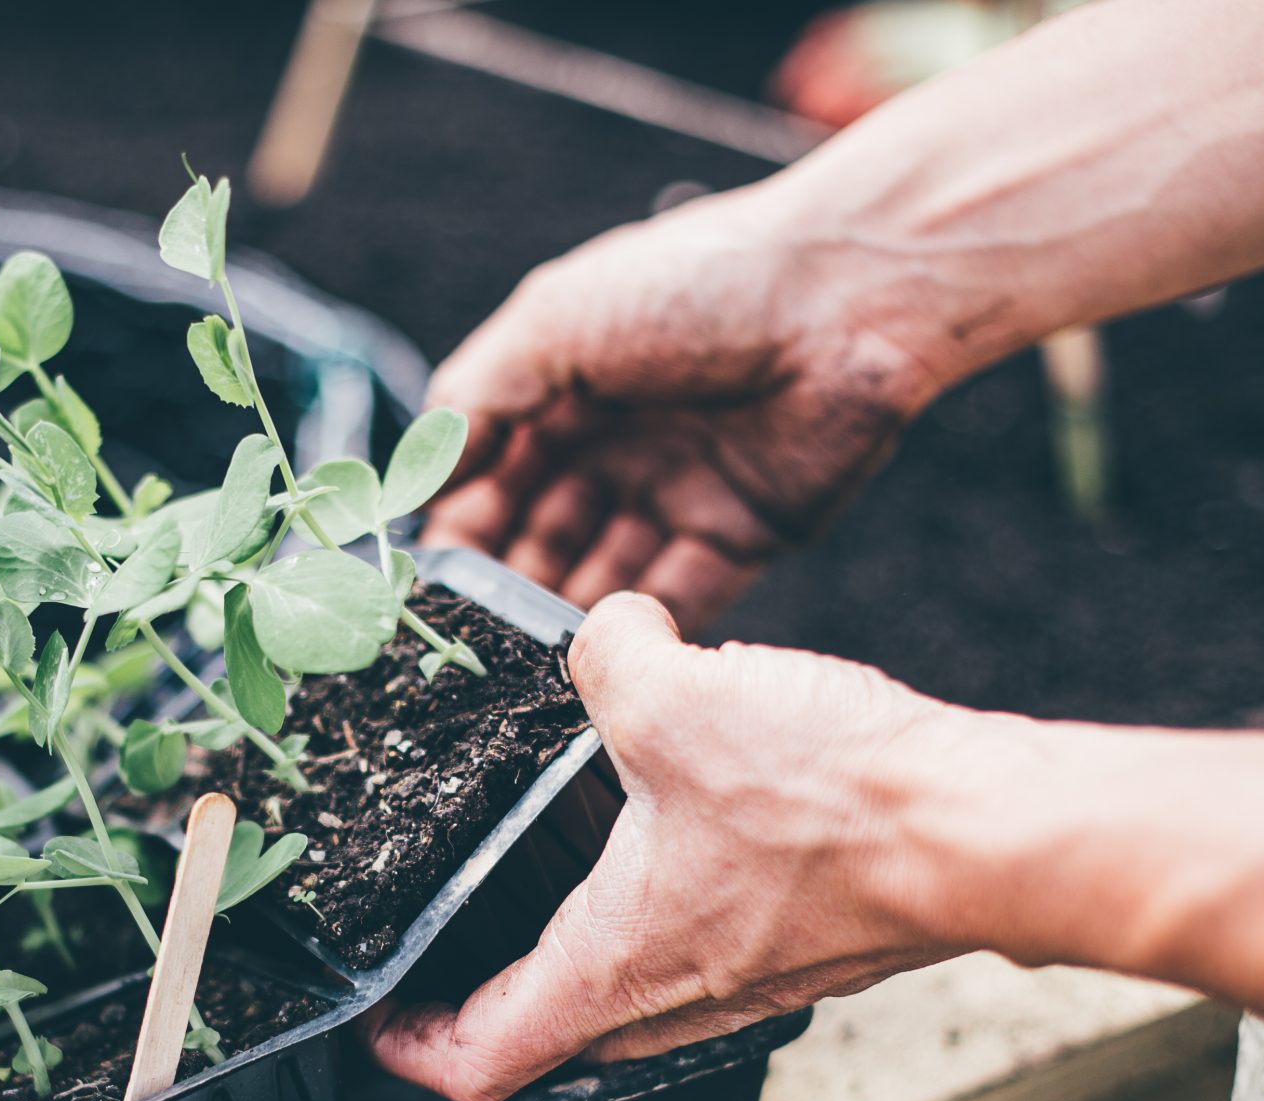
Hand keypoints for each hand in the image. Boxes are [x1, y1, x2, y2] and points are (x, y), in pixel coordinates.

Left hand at [366, 592, 972, 1100]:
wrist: (985, 832)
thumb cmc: (838, 807)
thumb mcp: (677, 699)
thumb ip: (610, 653)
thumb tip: (607, 631)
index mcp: (613, 968)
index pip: (478, 1060)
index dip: (408, 1048)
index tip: (378, 1015)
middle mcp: (675, 999)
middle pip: (548, 1036)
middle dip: (485, 996)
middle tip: (449, 940)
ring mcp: (747, 981)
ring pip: (631, 992)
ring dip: (579, 946)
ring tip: (550, 867)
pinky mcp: (804, 945)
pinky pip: (705, 948)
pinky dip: (664, 906)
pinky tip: (676, 821)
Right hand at [421, 180, 947, 634]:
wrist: (845, 296)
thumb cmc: (696, 283)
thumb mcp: (555, 321)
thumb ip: (477, 399)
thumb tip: (418, 479)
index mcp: (567, 387)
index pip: (491, 475)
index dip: (458, 524)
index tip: (424, 577)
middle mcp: (618, 443)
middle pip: (541, 533)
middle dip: (503, 579)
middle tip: (467, 628)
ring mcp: (678, 492)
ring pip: (602, 573)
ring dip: (561, 610)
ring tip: (520, 651)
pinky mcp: (740, 534)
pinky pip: (679, 597)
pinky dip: (638, 629)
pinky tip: (598, 654)